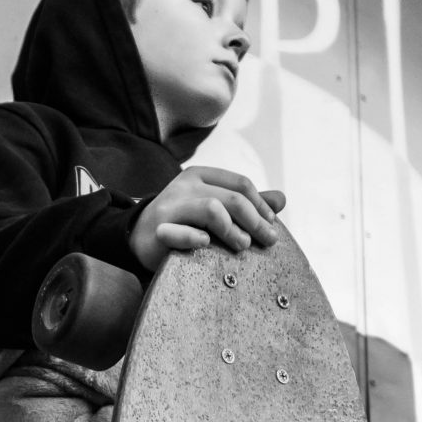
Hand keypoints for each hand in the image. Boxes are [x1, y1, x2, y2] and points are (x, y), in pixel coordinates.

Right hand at [128, 169, 284, 272]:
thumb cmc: (183, 222)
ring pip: (213, 209)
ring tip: (241, 245)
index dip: (261, 205)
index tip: (271, 224)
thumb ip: (246, 203)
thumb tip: (282, 200)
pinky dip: (198, 239)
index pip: (241, 184)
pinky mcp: (159, 230)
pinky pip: (183, 233)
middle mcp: (185, 186)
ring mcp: (171, 206)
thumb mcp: (213, 205)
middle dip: (256, 221)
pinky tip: (207, 245)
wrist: (139, 237)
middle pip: (232, 198)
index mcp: (200, 176)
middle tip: (267, 241)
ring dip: (233, 230)